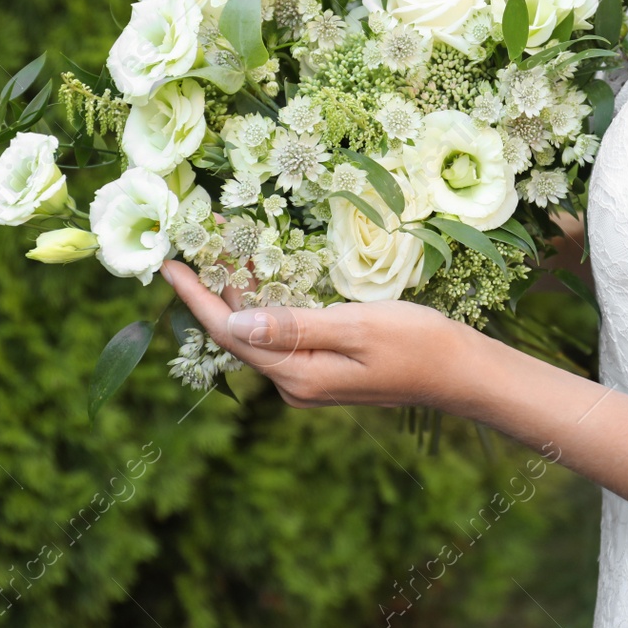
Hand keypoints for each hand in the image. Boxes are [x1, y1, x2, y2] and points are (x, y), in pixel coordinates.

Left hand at [159, 259, 479, 409]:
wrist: (459, 372)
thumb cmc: (417, 343)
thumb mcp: (355, 325)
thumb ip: (294, 325)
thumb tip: (235, 324)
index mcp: (297, 374)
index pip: (230, 333)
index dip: (196, 297)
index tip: (167, 264)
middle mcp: (294, 384)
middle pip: (239, 334)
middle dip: (214, 289)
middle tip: (195, 242)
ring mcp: (308, 380)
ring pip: (259, 334)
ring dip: (241, 294)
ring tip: (222, 250)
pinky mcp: (322, 372)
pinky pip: (281, 337)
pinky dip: (268, 305)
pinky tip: (263, 278)